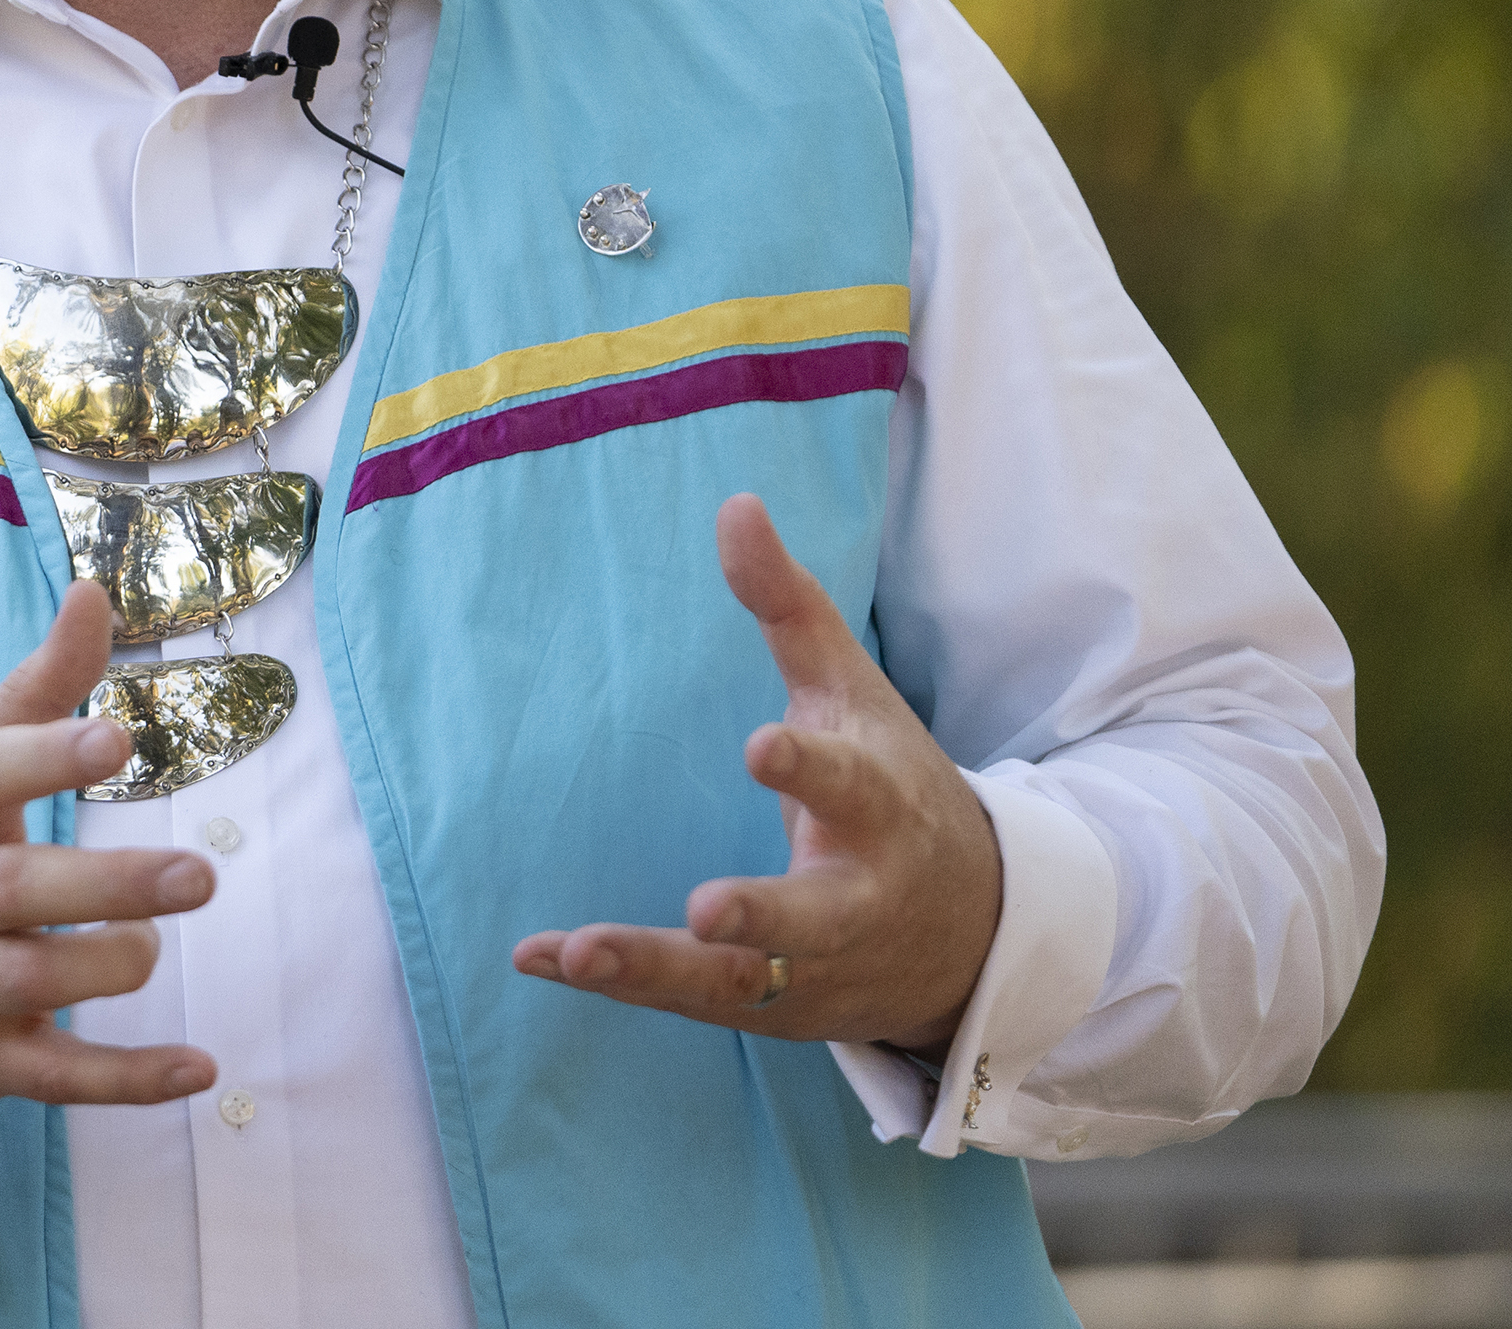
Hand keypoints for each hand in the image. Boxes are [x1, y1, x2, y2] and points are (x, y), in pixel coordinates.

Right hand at [0, 580, 219, 1126]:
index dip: (49, 757)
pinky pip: (56, 1076)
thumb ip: (37, 686)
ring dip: (106, 968)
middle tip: (196, 875)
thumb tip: (95, 588)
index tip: (116, 738)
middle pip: (19, 891)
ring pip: (33, 983)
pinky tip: (196, 1066)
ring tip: (152, 948)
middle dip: (108, 884)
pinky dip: (129, 1079)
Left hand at [510, 493, 1000, 1051]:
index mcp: (879, 806)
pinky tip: (538, 958)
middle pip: (810, 916)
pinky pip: (688, 1001)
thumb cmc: (895, 786)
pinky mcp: (771, 1007)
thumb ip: (788, 606)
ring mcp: (812, 966)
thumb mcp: (851, 693)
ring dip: (659, 968)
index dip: (806, 768)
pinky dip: (618, 984)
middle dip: (762, 915)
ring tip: (580, 951)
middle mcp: (854, 897)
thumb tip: (734, 504)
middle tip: (707, 908)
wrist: (973, 932)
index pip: (848, 783)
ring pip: (739, 980)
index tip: (763, 745)